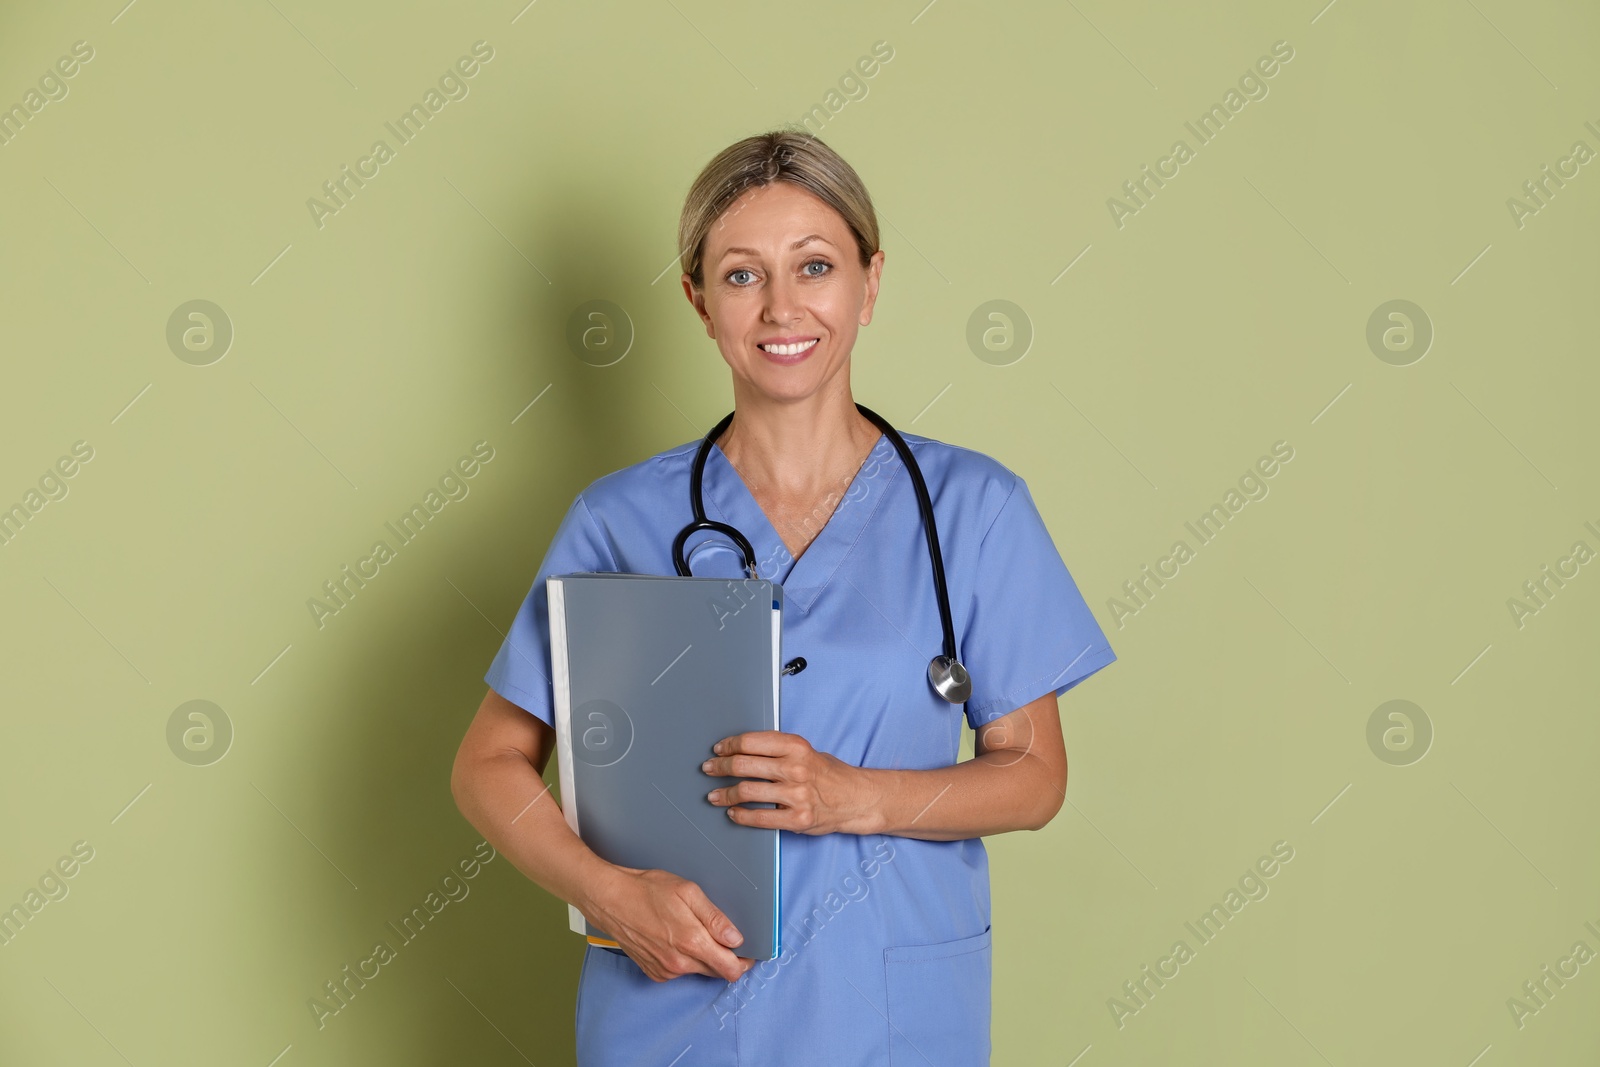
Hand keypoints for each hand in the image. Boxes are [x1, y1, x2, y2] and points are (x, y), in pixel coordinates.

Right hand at [582, 864, 756, 982]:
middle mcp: (679, 963)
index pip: (730, 970)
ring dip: (702, 957)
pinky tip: (674, 939)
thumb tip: (736, 938)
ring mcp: (665, 970)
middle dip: (723, 957)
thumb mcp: (688, 892)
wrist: (611, 900)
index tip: (746, 952)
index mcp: (692, 942)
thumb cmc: (647, 891)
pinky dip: (684, 959)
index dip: (743, 962)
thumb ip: (715, 918)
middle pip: (716, 972)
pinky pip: (680, 971)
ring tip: (689, 930)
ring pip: (698, 971)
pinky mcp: (654, 972)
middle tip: (719, 935)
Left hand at [702, 730, 875, 834]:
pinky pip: (759, 818)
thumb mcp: (806, 751)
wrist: (856, 798)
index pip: (751, 742)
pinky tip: (734, 813)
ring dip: (724, 794)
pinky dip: (741, 816)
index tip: (718, 750)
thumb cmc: (829, 774)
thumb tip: (741, 750)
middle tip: (709, 770)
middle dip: (720, 767)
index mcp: (796, 747)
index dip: (729, 746)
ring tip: (714, 796)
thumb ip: (778, 750)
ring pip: (747, 792)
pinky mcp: (797, 819)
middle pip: (743, 765)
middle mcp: (795, 769)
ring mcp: (796, 795)